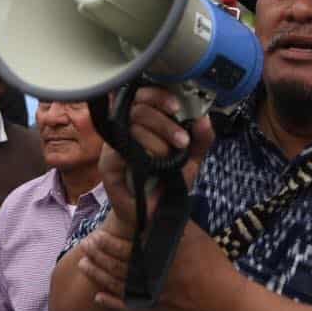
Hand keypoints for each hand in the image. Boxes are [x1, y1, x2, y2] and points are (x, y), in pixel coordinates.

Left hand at [78, 219, 248, 310]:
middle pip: (115, 264)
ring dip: (97, 275)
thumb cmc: (213, 265)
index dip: (106, 241)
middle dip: (97, 255)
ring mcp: (149, 298)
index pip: (124, 246)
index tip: (95, 234)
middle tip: (84, 246)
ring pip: (115, 285)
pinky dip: (110, 303)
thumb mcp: (194, 236)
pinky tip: (97, 297)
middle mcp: (149, 276)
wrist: (226, 305)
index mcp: (158, 256)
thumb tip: (153, 201)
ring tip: (83, 265)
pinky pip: (126, 309)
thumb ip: (170, 221)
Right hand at [98, 87, 213, 236]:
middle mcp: (126, 128)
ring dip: (158, 139)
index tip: (177, 108)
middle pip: (138, 108)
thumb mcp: (191, 160)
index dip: (159, 96)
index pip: (144, 95)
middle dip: (164, 122)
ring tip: (173, 155)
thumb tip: (203, 118)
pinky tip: (154, 164)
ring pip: (132, 126)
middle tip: (182, 141)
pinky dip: (142, 153)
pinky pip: (122, 148)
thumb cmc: (168, 183)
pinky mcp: (107, 163)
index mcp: (144, 121)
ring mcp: (114, 144)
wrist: (154, 215)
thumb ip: (200, 139)